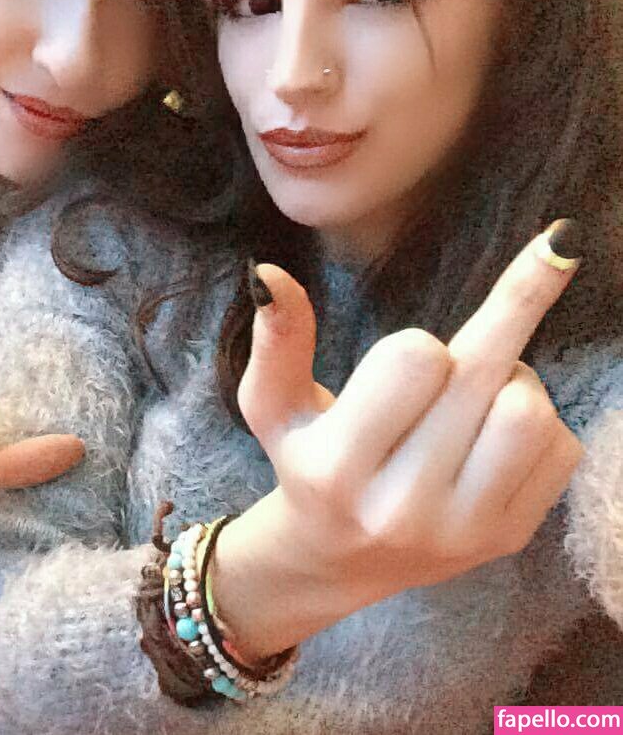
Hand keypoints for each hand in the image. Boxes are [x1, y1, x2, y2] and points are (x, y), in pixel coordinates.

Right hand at [216, 221, 583, 658]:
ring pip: (530, 410)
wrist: (339, 560)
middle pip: (483, 372)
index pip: (416, 357)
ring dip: (513, 382)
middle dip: (483, 337)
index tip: (405, 361)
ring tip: (478, 395)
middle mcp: (402, 507)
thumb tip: (268, 271)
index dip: (414, 346)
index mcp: (337, 467)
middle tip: (480, 329)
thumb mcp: (272, 406)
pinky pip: (563, 448)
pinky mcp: (510, 538)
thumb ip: (276, 339)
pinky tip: (494, 434)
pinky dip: (539, 422)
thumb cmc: (305, 466)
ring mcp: (463, 530)